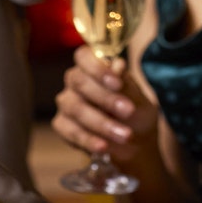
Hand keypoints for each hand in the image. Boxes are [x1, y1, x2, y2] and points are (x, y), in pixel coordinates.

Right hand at [51, 44, 159, 160]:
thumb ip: (127, 84)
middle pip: (79, 81)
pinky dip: (88, 139)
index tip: (117, 83)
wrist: (135, 144)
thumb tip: (117, 65)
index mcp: (93, 66)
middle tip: (129, 111)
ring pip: (75, 108)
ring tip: (125, 135)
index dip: (98, 68)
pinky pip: (70, 131)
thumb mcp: (139, 100)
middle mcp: (76, 81)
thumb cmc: (135, 113)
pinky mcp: (62, 126)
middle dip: (105, 98)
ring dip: (102, 123)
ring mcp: (67, 103)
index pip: (83, 56)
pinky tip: (103, 147)